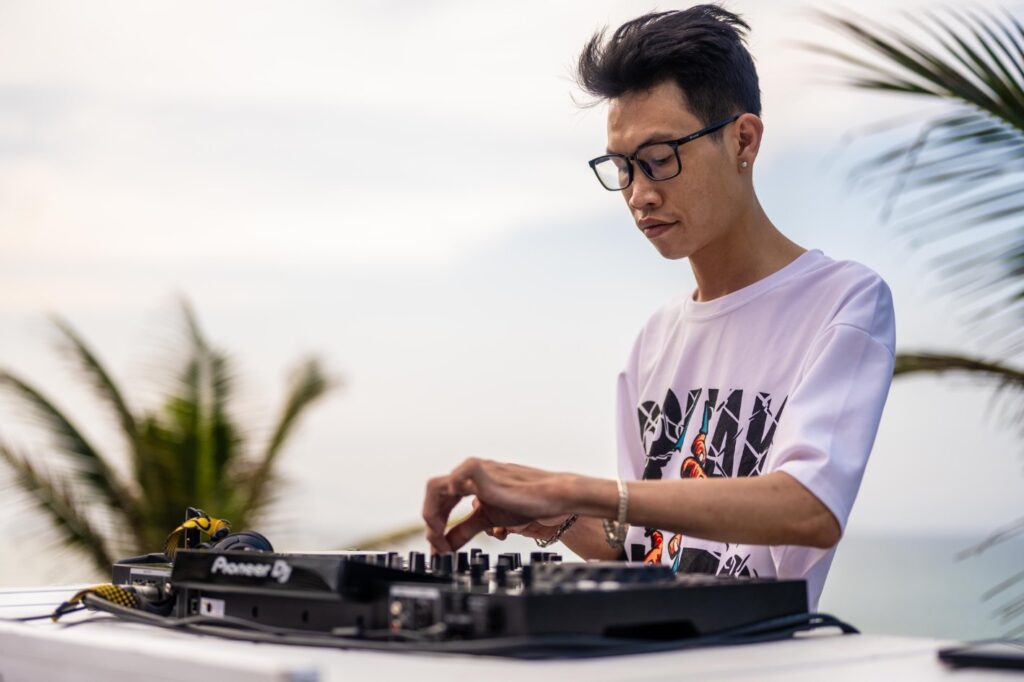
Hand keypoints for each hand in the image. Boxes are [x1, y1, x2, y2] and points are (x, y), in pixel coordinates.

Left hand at [422, 457, 574, 552]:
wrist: (553, 497)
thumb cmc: (527, 502)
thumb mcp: (488, 519)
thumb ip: (466, 529)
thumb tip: (446, 546)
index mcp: (470, 482)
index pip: (440, 499)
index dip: (435, 523)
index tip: (439, 547)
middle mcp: (469, 475)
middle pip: (434, 493)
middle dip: (431, 521)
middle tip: (437, 545)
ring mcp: (477, 472)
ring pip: (438, 487)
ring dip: (433, 514)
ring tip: (440, 536)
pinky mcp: (486, 474)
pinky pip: (457, 476)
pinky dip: (450, 493)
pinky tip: (455, 515)